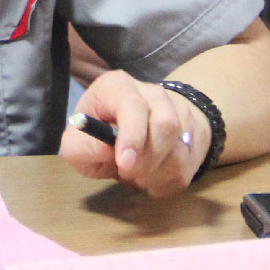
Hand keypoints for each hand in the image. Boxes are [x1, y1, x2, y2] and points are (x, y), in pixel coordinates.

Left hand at [62, 71, 210, 197]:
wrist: (129, 134)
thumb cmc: (96, 137)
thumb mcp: (77, 143)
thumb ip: (83, 148)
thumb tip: (109, 151)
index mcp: (118, 87)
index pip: (134, 105)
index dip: (132, 136)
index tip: (125, 163)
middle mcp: (152, 94)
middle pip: (166, 124)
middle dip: (147, 159)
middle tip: (128, 172)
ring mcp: (177, 113)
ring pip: (180, 150)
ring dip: (155, 174)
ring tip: (135, 174)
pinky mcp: (192, 136)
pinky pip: (186, 168)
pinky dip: (164, 182)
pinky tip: (149, 177)